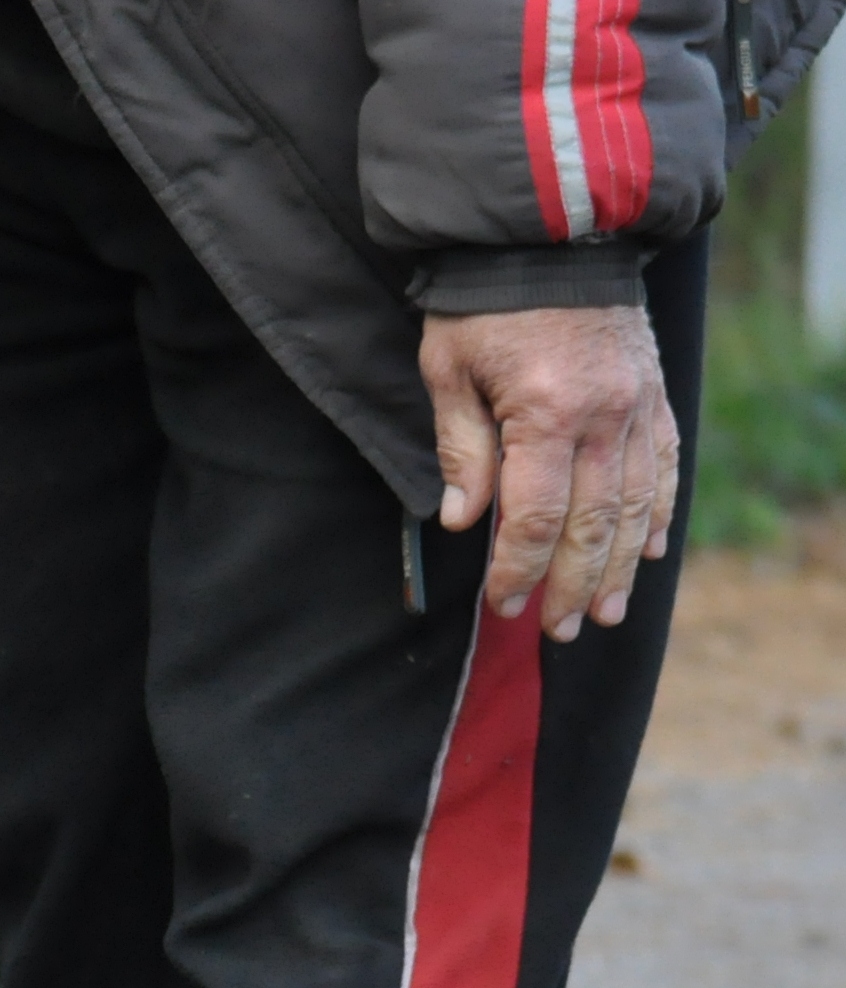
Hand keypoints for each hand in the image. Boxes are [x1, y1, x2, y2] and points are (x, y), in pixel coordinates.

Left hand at [419, 305, 676, 641]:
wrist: (553, 229)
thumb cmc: (483, 301)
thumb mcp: (449, 368)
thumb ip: (462, 448)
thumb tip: (467, 523)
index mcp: (546, 412)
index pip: (536, 517)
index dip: (519, 568)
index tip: (503, 604)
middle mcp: (604, 414)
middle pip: (594, 522)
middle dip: (575, 584)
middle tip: (560, 631)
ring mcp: (638, 403)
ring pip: (636, 503)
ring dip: (622, 565)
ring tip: (606, 612)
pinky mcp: (653, 391)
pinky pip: (665, 463)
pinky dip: (659, 512)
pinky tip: (652, 550)